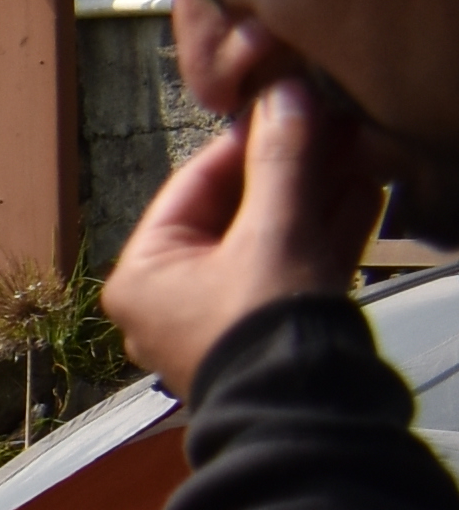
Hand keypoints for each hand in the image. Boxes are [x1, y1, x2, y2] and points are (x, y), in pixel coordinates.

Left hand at [105, 83, 385, 394]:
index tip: (286, 105)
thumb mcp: (273, 231)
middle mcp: (172, 296)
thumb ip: (281, 161)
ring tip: (358, 146)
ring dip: (318, 192)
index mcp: (144, 273)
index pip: (193, 185)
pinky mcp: (269, 331)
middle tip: (333, 122)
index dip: (245, 140)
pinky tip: (365, 191)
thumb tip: (285, 94)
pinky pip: (295, 267)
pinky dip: (327, 232)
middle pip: (237, 210)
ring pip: (273, 237)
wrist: (306, 416)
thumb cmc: (265, 325)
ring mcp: (222, 316)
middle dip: (292, 166)